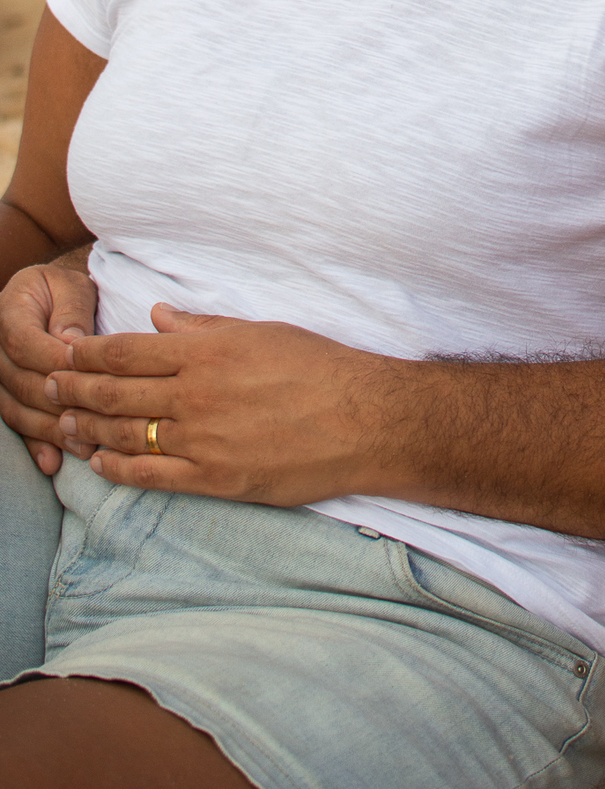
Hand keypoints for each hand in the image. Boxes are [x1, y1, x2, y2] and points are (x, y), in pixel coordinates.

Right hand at [0, 261, 97, 473]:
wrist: (42, 300)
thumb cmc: (62, 292)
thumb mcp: (70, 287)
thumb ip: (71, 311)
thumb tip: (71, 343)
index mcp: (9, 314)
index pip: (25, 344)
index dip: (55, 362)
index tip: (90, 376)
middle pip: (22, 383)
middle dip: (59, 404)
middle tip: (96, 422)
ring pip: (18, 410)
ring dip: (51, 431)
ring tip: (84, 447)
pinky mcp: (6, 398)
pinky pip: (16, 424)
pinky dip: (35, 445)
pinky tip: (53, 463)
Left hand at [45, 303, 397, 503]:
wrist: (364, 419)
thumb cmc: (321, 368)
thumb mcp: (263, 332)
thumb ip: (205, 327)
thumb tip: (159, 318)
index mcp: (208, 352)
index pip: (129, 350)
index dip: (89, 351)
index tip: (65, 350)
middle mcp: (198, 395)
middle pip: (116, 391)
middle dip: (75, 387)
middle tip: (47, 385)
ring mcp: (204, 440)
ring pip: (126, 433)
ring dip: (88, 426)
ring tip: (62, 422)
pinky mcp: (216, 479)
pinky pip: (152, 475)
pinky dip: (118, 468)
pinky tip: (99, 461)